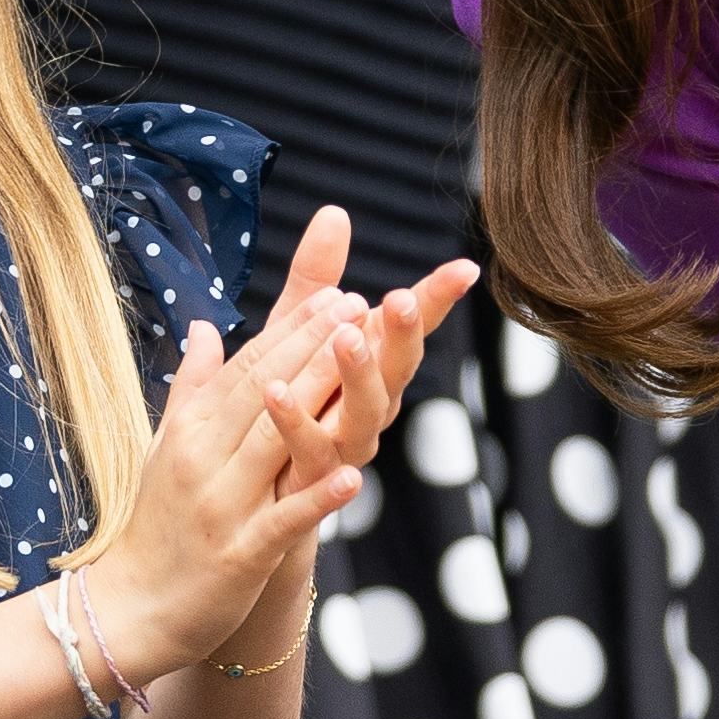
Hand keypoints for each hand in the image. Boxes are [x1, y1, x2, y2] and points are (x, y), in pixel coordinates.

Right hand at [85, 298, 370, 683]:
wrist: (128, 611)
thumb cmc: (156, 524)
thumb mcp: (167, 446)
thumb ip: (193, 385)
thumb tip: (205, 325)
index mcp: (189, 430)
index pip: (247, 368)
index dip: (292, 330)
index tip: (334, 295)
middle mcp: (202, 460)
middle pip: (262, 391)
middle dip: (312, 345)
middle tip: (358, 305)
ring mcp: (220, 507)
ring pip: (274, 443)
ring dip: (318, 397)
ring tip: (361, 360)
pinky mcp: (239, 555)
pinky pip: (283, 521)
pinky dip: (317, 498)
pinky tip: (355, 476)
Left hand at [245, 207, 479, 493]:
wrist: (255, 507)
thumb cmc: (283, 413)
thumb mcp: (292, 335)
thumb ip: (315, 280)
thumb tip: (335, 211)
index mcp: (371, 370)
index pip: (406, 328)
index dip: (435, 299)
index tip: (463, 268)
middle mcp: (369, 409)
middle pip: (397, 369)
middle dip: (404, 334)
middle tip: (400, 298)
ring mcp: (344, 448)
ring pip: (364, 414)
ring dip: (361, 377)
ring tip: (348, 338)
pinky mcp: (308, 483)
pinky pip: (308, 454)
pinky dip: (299, 429)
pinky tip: (279, 396)